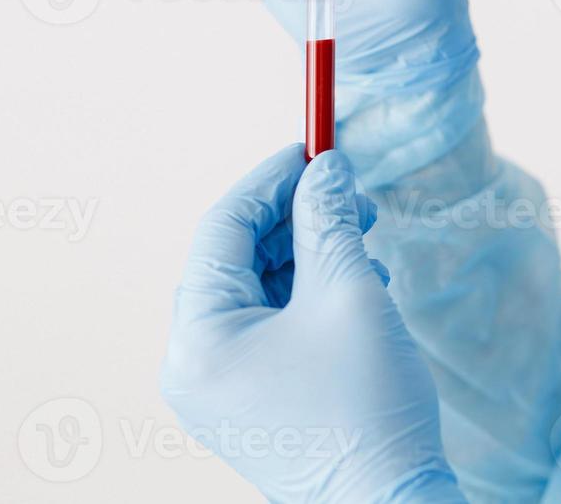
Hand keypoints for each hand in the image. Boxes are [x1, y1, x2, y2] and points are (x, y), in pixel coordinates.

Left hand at [160, 145, 463, 502]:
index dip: (269, 181)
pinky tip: (352, 276)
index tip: (310, 148)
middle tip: (344, 188)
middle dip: (294, 217)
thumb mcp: (348, 295)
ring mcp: (216, 383)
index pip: (223, 229)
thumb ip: (327, 220)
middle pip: (237, 256)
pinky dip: (305, 292)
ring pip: (255, 287)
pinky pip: (266, 322)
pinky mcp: (246, 396)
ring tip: (359, 233)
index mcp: (197, 337)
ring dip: (306, 252)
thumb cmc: (369, 411)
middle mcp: (191, 361)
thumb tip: (325, 166)